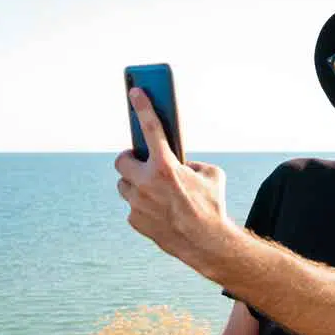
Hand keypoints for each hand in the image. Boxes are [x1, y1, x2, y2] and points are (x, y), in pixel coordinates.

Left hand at [115, 87, 229, 271]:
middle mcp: (146, 182)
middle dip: (131, 158)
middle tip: (141, 159)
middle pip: (123, 160)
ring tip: (151, 185)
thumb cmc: (212, 205)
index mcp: (166, 166)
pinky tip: (158, 208)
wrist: (207, 243)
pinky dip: (143, 204)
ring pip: (125, 185)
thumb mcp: (211, 174)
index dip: (142, 106)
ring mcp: (138, 203)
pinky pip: (133, 206)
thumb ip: (191, 162)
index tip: (135, 91)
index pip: (150, 128)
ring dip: (135, 182)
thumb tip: (179, 161)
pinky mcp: (135, 220)